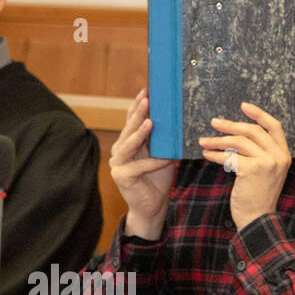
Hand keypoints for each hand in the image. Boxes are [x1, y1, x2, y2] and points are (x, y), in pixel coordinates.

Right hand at [109, 88, 176, 239]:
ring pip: (128, 145)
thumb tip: (177, 118)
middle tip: (147, 99)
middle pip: (128, 129)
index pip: (131, 120)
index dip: (137, 105)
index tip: (147, 89)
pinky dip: (152, 162)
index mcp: (128, 142)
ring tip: (150, 122)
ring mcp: (117, 164)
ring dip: (139, 133)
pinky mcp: (121, 177)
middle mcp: (119, 150)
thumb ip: (162, 139)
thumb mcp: (162, 154)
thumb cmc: (158, 178)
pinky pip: (138, 167)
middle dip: (138, 113)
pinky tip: (164, 158)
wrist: (153, 205)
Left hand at [199, 102, 291, 228]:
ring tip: (204, 141)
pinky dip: (215, 155)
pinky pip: (229, 157)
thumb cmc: (258, 197)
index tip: (243, 106)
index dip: (258, 114)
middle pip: (252, 131)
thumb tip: (236, 135)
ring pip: (239, 142)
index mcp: (284, 154)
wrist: (258, 219)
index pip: (274, 126)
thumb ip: (260, 153)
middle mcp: (278, 156)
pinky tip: (207, 155)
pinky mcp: (252, 170)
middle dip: (230, 125)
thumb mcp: (267, 172)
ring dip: (218, 140)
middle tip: (214, 123)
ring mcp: (267, 162)